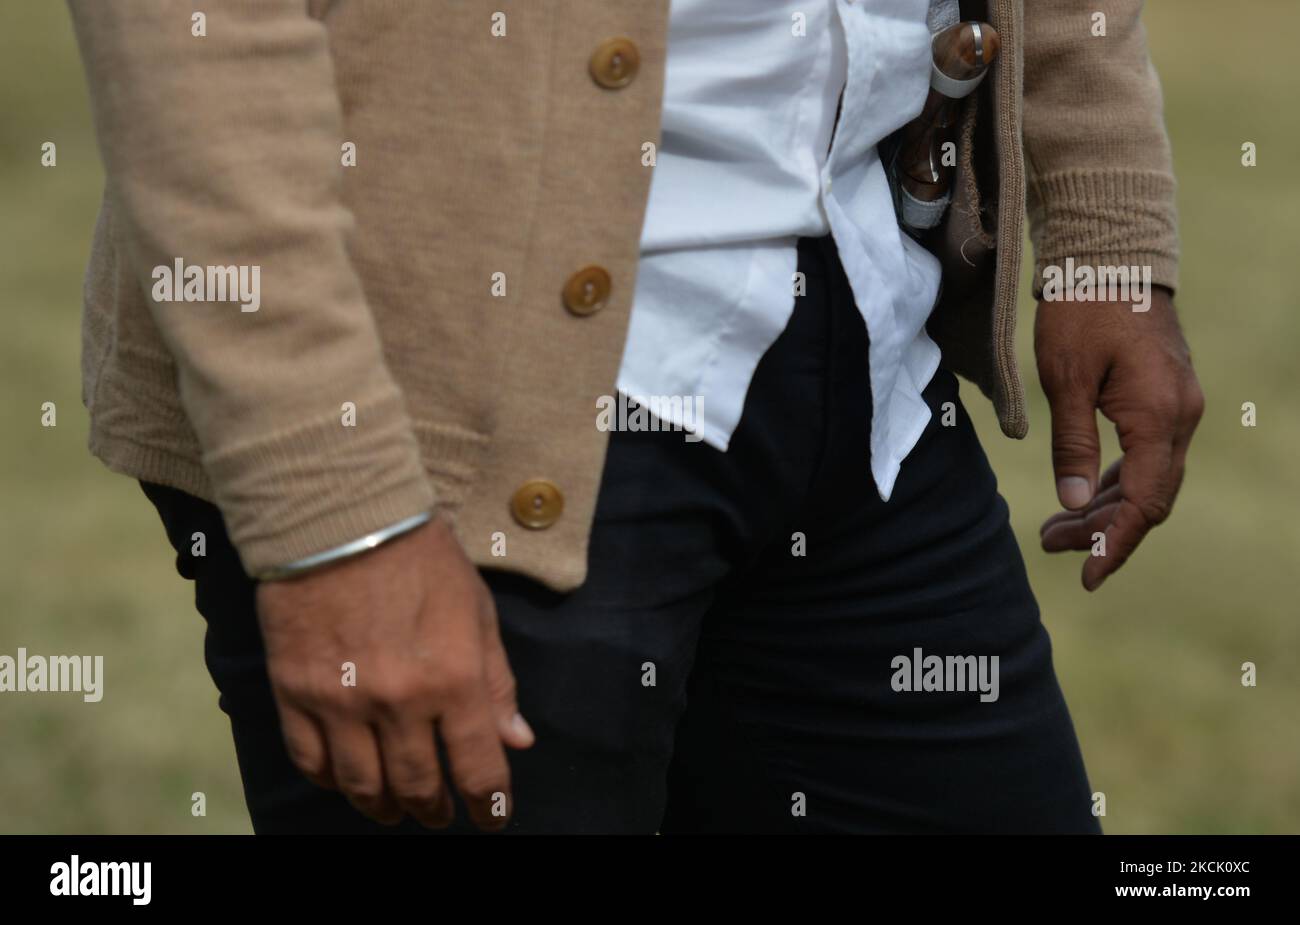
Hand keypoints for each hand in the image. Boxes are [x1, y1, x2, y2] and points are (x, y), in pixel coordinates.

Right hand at [255, 518, 533, 829]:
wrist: (339, 518)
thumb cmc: (421, 557)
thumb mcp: (477, 612)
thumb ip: (497, 682)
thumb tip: (518, 740)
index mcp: (454, 679)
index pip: (477, 766)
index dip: (488, 803)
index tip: (491, 817)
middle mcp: (398, 702)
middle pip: (418, 785)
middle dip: (434, 809)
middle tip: (440, 814)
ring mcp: (341, 702)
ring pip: (363, 785)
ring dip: (383, 806)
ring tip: (394, 809)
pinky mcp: (294, 693)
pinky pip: (311, 761)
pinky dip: (332, 781)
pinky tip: (347, 780)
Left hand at [1035, 286, 1203, 590]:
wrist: (1111, 256)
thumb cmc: (1081, 310)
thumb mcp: (1064, 379)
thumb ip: (1072, 444)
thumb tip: (1071, 502)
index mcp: (1159, 417)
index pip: (1144, 502)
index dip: (1115, 544)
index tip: (1087, 577)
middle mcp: (1180, 417)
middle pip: (1148, 497)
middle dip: (1100, 529)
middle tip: (1048, 543)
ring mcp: (1177, 407)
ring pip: (1147, 478)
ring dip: (1103, 506)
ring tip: (1053, 528)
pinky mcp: (1165, 398)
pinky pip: (1146, 455)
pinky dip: (1114, 479)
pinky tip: (1080, 495)